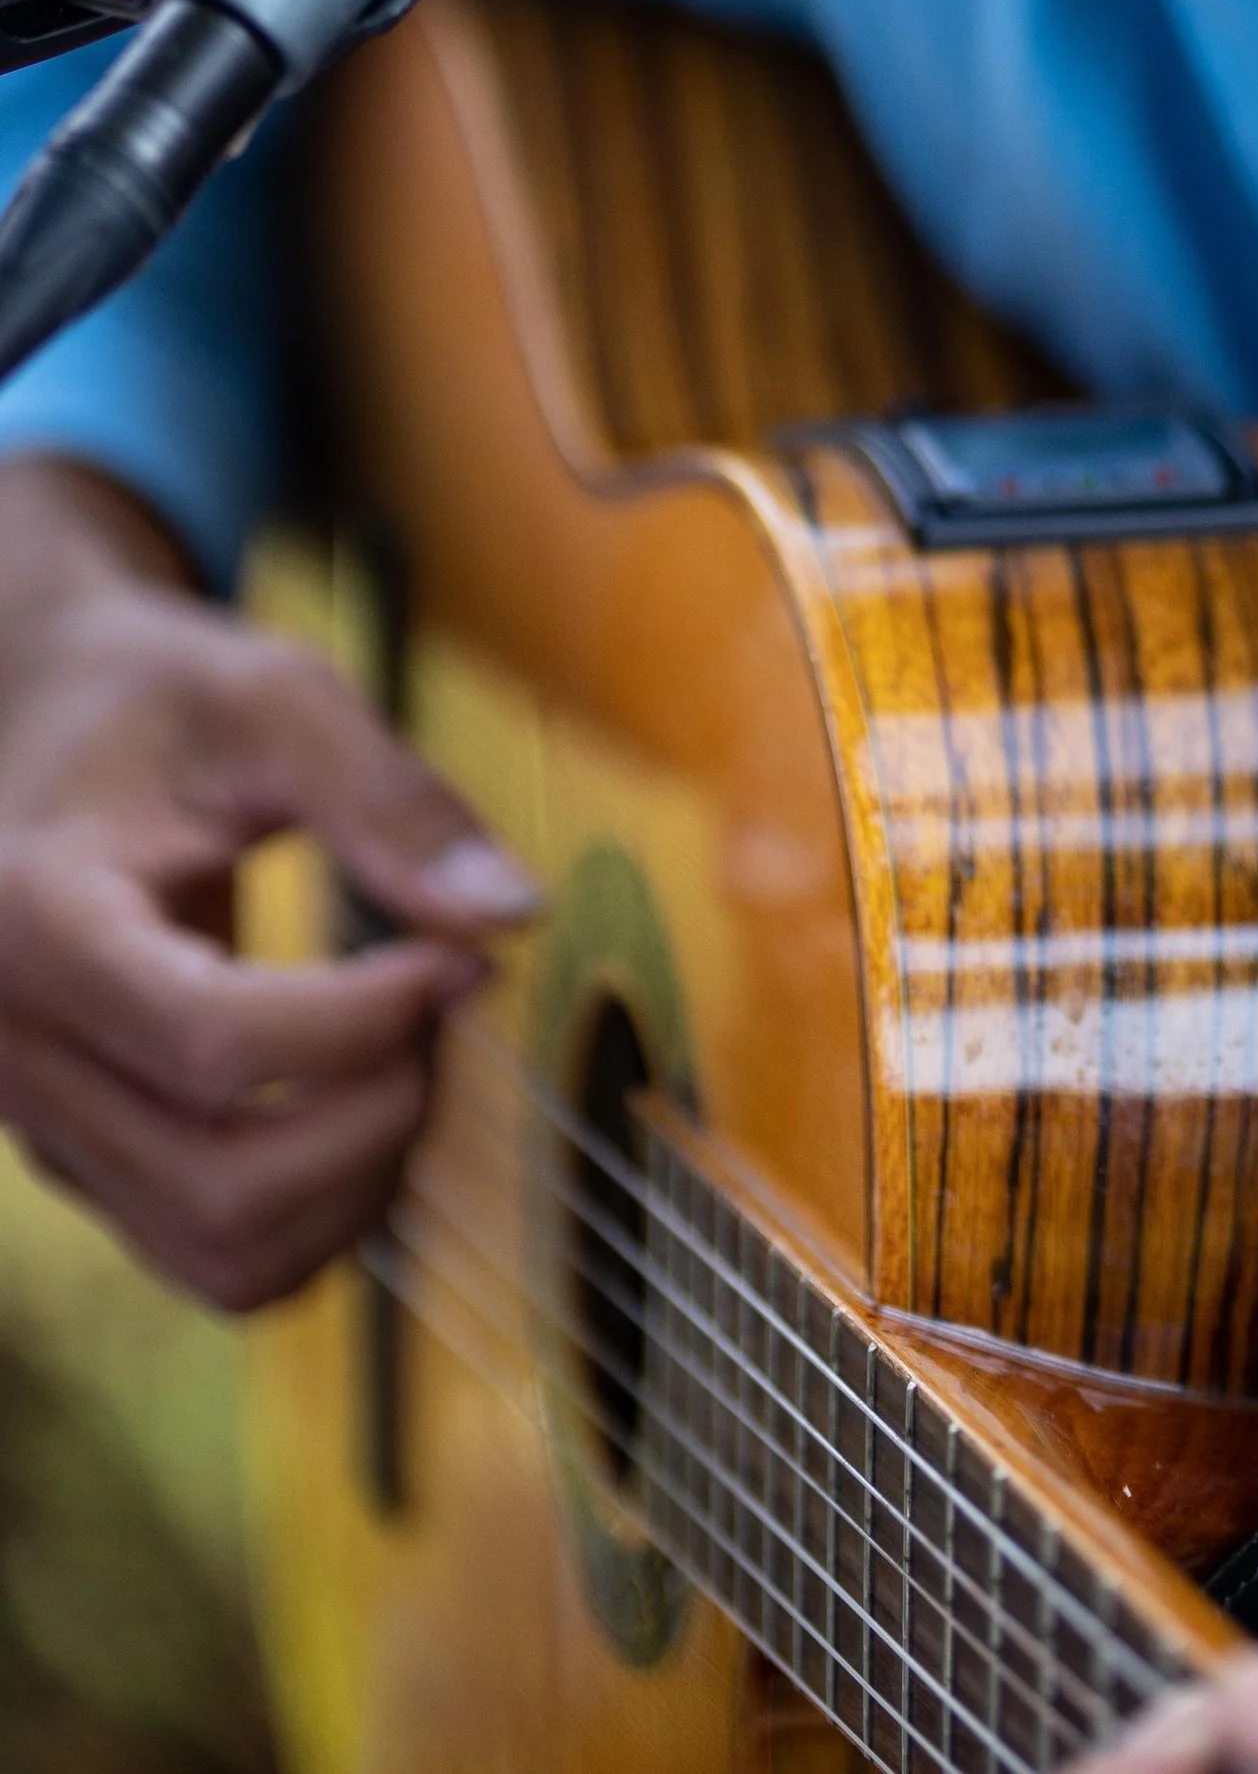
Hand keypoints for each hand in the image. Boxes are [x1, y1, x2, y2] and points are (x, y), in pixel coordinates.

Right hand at [0, 452, 536, 1310]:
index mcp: (33, 923)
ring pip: (223, 1252)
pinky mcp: (89, 1161)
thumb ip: (390, 801)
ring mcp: (46, 1126)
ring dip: (359, 1180)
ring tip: (409, 1053)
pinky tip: (364, 1101)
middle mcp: (14, 1052)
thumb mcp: (273, 700)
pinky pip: (215, 1256)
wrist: (41, 731)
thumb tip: (511, 914)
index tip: (453, 958)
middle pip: (221, 1181)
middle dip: (377, 1114)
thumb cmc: (158, 703)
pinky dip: (319, 1213)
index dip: (368, 1020)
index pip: (214, 1042)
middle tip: (438, 1005)